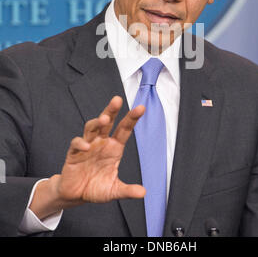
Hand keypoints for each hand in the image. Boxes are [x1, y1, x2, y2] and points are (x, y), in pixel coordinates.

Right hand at [29, 96, 145, 219]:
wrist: (76, 196)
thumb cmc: (96, 188)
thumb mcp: (114, 191)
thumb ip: (127, 190)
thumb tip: (143, 192)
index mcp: (114, 148)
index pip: (124, 129)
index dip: (132, 119)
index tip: (141, 108)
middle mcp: (101, 143)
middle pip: (107, 122)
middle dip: (112, 110)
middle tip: (117, 100)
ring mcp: (88, 146)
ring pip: (91, 128)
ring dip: (97, 122)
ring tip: (104, 119)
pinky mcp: (74, 154)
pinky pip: (77, 144)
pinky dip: (81, 143)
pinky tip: (86, 146)